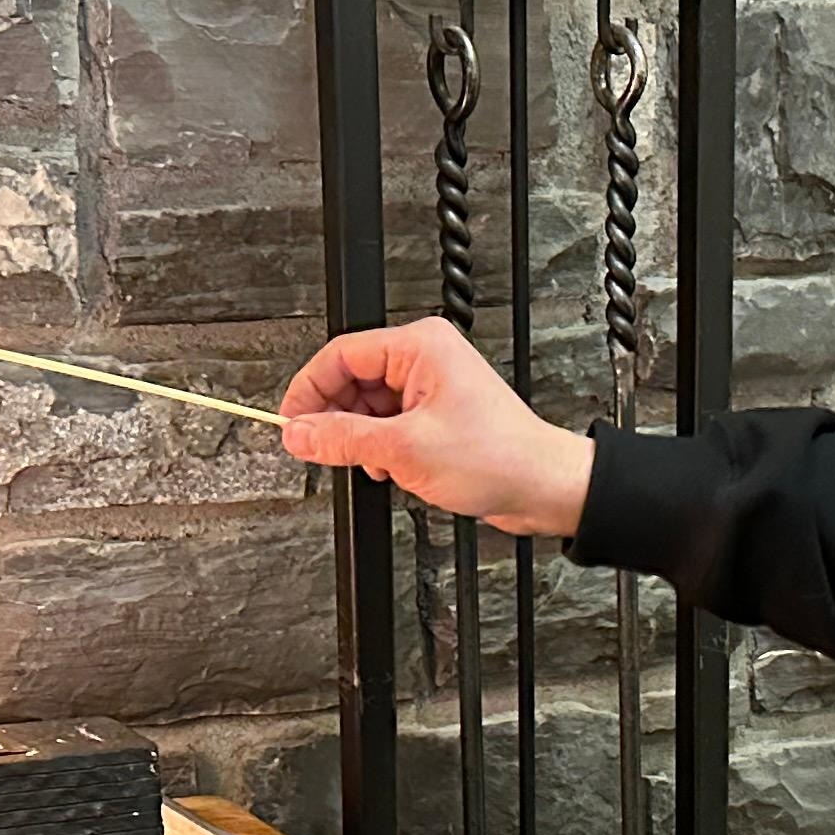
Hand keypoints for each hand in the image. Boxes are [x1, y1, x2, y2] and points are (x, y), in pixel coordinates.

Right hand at [280, 319, 595, 538]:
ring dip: (361, 439)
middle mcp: (425, 360)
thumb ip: (343, 439)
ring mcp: (430, 389)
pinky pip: (388, 426)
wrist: (543, 487)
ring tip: (377, 463)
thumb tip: (300, 433)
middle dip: (336, 419)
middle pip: (351, 381)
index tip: (291, 423)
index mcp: (420, 347)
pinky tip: (394, 468)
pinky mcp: (435, 416)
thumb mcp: (405, 449)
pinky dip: (381, 449)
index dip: (309, 390)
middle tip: (323, 450)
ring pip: (367, 408)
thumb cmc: (499, 457)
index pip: (341, 355)